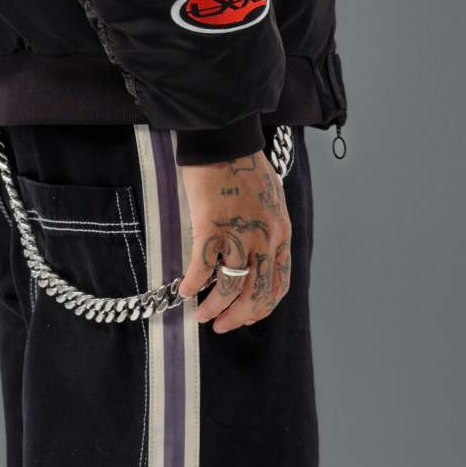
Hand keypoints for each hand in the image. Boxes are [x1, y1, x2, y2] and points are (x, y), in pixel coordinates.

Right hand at [175, 150, 291, 331]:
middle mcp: (266, 239)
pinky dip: (192, 284)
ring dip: (213, 307)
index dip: (261, 308)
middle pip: (256, 294)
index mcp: (281, 233)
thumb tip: (255, 254)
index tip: (246, 317)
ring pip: (229, 288)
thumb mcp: (270, 201)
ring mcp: (240, 234)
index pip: (279, 284)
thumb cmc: (243, 166)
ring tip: (200, 314)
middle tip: (220, 325)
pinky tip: (184, 290)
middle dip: (238, 317)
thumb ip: (267, 229)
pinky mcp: (212, 227)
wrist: (225, 140)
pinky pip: (202, 268)